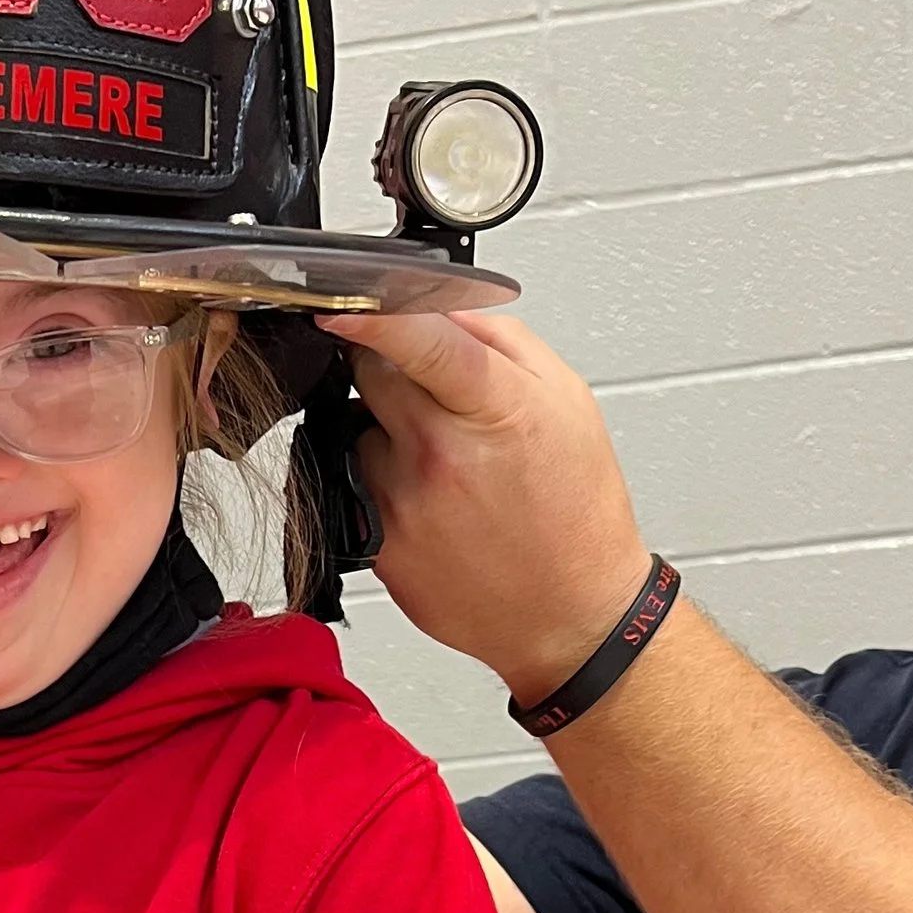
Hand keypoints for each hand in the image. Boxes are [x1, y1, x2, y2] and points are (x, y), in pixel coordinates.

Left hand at [322, 309, 649, 705]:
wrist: (570, 616)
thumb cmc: (577, 512)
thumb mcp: (566, 401)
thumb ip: (498, 339)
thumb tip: (438, 304)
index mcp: (495, 409)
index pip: (419, 340)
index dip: (370, 312)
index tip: (335, 297)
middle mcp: (441, 456)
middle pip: (370, 371)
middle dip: (391, 367)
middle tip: (440, 398)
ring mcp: (402, 504)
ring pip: (360, 430)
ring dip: (389, 433)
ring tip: (448, 466)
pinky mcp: (377, 545)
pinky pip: (360, 485)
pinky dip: (386, 484)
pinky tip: (436, 506)